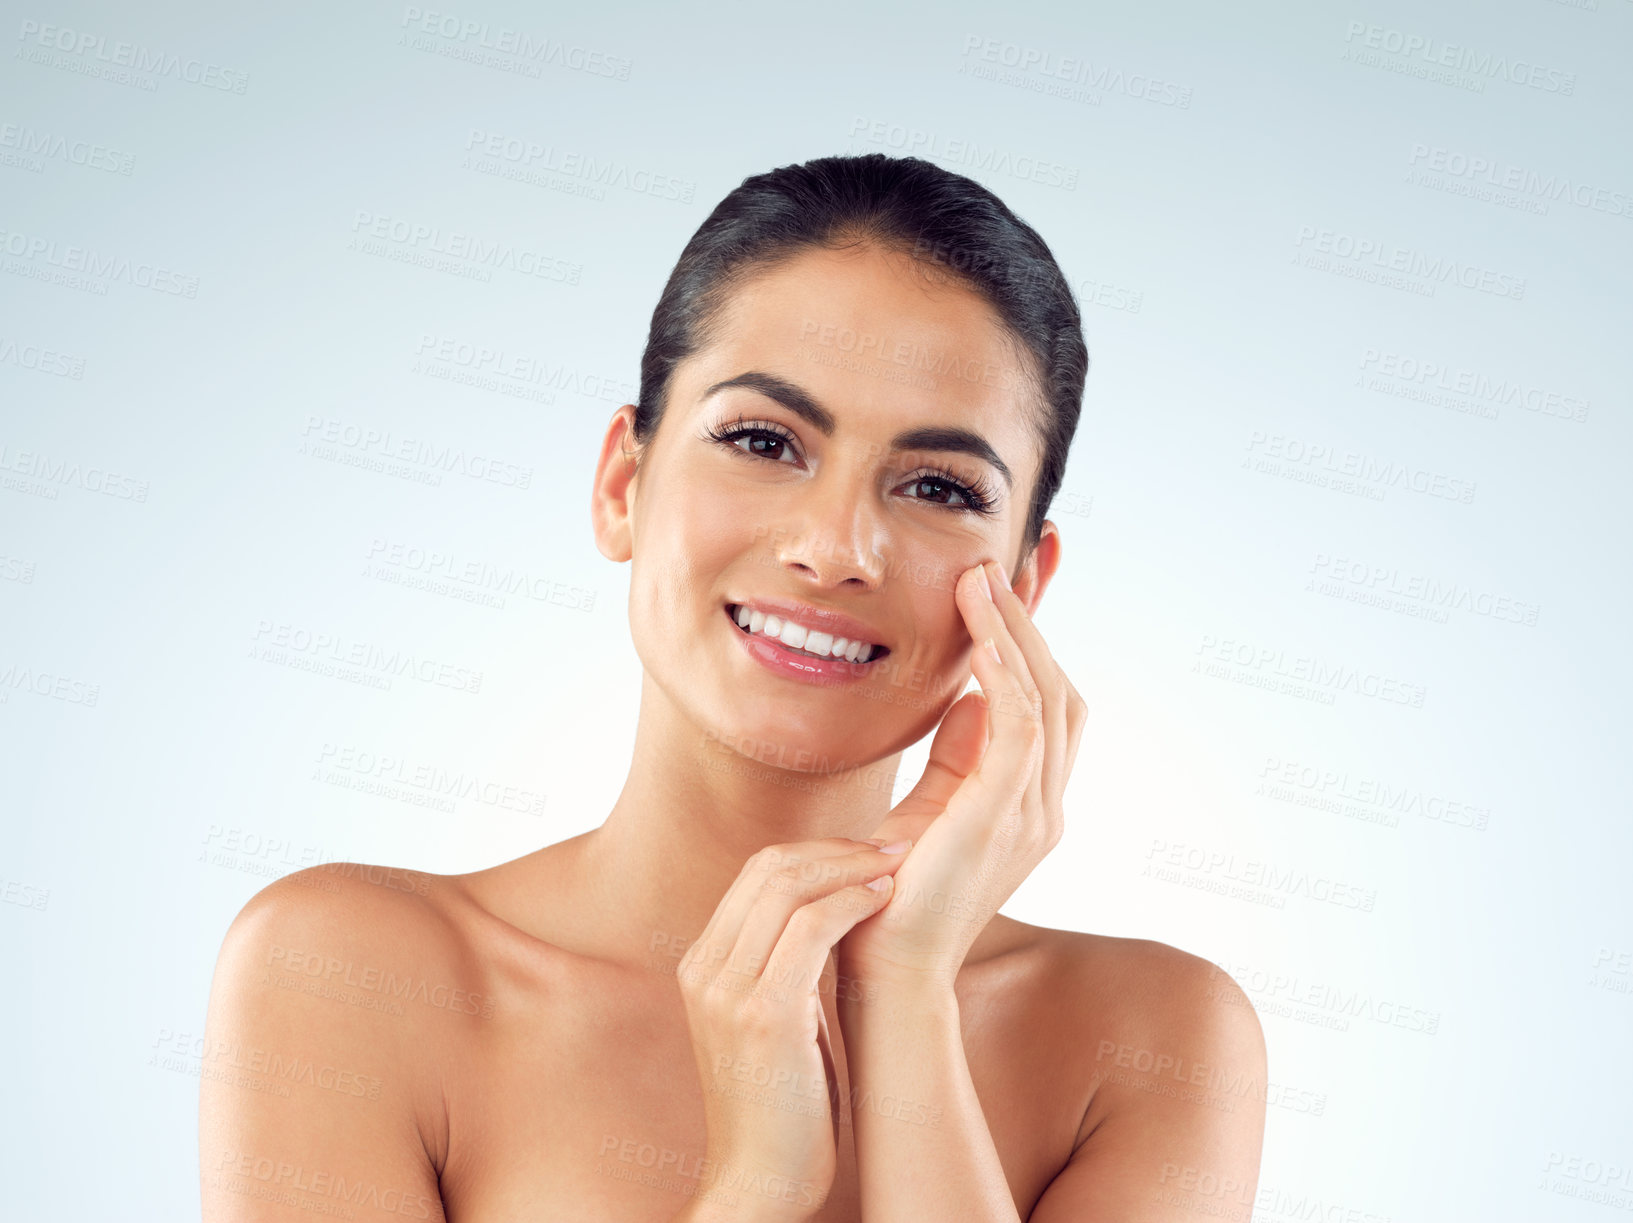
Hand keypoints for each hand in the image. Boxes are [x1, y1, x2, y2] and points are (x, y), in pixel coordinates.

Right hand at [675, 837, 912, 1220]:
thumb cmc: (782, 1106)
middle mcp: (705, 969)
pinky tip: (882, 901)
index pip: (756, 873)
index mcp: (703, 965)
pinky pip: (809, 929)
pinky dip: (851, 902)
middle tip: (893, 846)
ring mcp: (728, 991)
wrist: (760, 1182)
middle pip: (769, 867)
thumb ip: (782, 966)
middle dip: (837, 846)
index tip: (868, 850)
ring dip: (851, 865)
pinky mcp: (762, 1015)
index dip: (817, 849)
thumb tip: (829, 914)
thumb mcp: (773, 1019)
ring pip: (789, 886)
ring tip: (896, 866)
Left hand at [837, 559, 1086, 989]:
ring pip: (1046, 698)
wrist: (883, 965)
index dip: (1037, 642)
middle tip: (994, 568)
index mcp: (1030, 804)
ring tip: (979, 583)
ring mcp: (1032, 814)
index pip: (1052, 703)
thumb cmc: (893, 892)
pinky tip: (979, 637)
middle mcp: (1045, 807)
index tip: (1012, 581)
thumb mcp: (930, 807)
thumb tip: (966, 692)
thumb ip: (957, 753)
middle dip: (1030, 625)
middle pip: (1061, 692)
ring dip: (1014, 634)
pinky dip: (1006, 675)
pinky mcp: (1001, 816)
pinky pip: (1021, 727)